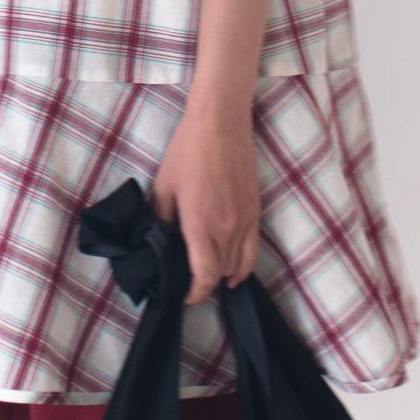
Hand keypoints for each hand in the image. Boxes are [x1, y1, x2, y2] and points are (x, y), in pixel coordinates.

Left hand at [150, 97, 260, 304]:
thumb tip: (163, 241)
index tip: (185, 296)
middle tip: (191, 284)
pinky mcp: (256, 209)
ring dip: (226, 275)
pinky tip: (235, 269)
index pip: (204, 276)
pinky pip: (253, 248)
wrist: (221, 123)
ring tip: (211, 279)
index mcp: (201, 226)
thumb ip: (162, 220)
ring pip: (241, 264)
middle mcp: (228, 229)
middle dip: (206, 285)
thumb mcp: (164, 187)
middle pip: (222, 273)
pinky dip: (244, 263)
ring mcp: (246, 220)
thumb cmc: (188, 152)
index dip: (195, 293)